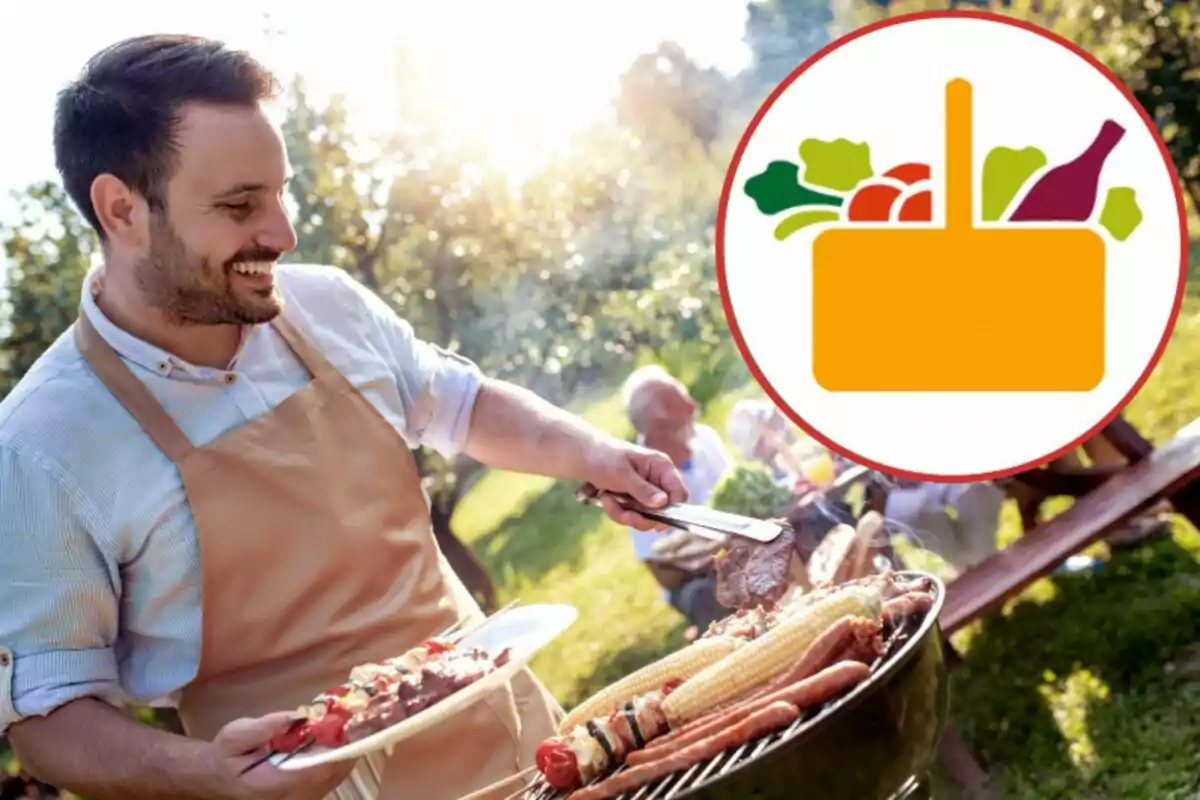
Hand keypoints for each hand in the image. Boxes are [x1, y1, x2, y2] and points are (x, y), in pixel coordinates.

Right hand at [208, 712, 354, 799]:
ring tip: (343, 730)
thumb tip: (297, 716)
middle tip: (350, 723)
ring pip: (333, 780)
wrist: (216, 778)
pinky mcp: (303, 798)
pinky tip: (332, 745)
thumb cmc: (226, 756)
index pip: (315, 772)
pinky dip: (334, 763)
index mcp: (272, 786)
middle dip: (344, 749)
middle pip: (331, 777)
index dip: (336, 751)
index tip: (347, 728)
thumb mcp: (235, 735)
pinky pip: (328, 782)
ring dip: (342, 755)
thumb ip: (264, 727)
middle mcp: (288, 799)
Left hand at [584, 438, 688, 530]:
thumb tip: (663, 503)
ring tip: (607, 500)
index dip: (671, 510)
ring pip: (647, 518)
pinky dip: (618, 513)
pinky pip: (634, 517)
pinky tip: (606, 500)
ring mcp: (648, 493)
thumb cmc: (604, 458)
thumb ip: (642, 489)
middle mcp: (659, 481)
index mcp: (662, 467)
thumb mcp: (621, 473)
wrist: (584, 458)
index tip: (653, 518)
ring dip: (625, 515)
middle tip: (623, 513)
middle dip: (641, 517)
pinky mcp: (637, 501)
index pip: (679, 494)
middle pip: (664, 512)